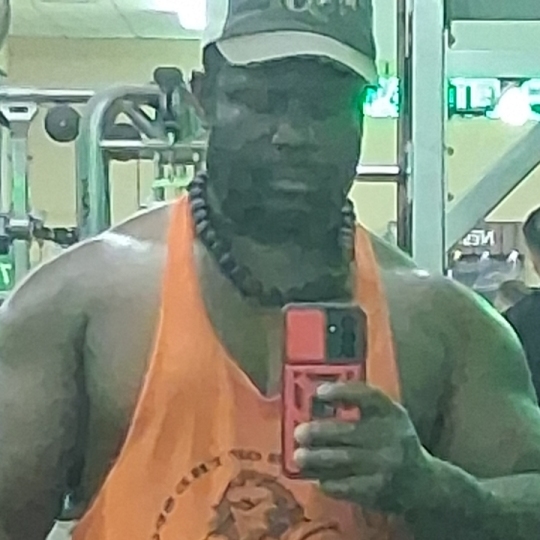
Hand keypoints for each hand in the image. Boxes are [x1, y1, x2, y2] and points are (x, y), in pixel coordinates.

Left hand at [293, 382, 433, 513]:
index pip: (367, 396)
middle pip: (348, 431)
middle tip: (299, 433)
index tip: (319, 392)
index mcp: (391, 413)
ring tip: (299, 456)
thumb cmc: (395, 441)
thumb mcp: (388, 418)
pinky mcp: (377, 489)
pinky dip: (328, 481)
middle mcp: (390, 437)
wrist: (424, 484)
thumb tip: (316, 401)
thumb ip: (360, 406)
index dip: (342, 392)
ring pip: (343, 460)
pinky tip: (317, 478)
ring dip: (316, 458)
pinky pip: (346, 485)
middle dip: (319, 432)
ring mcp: (385, 465)